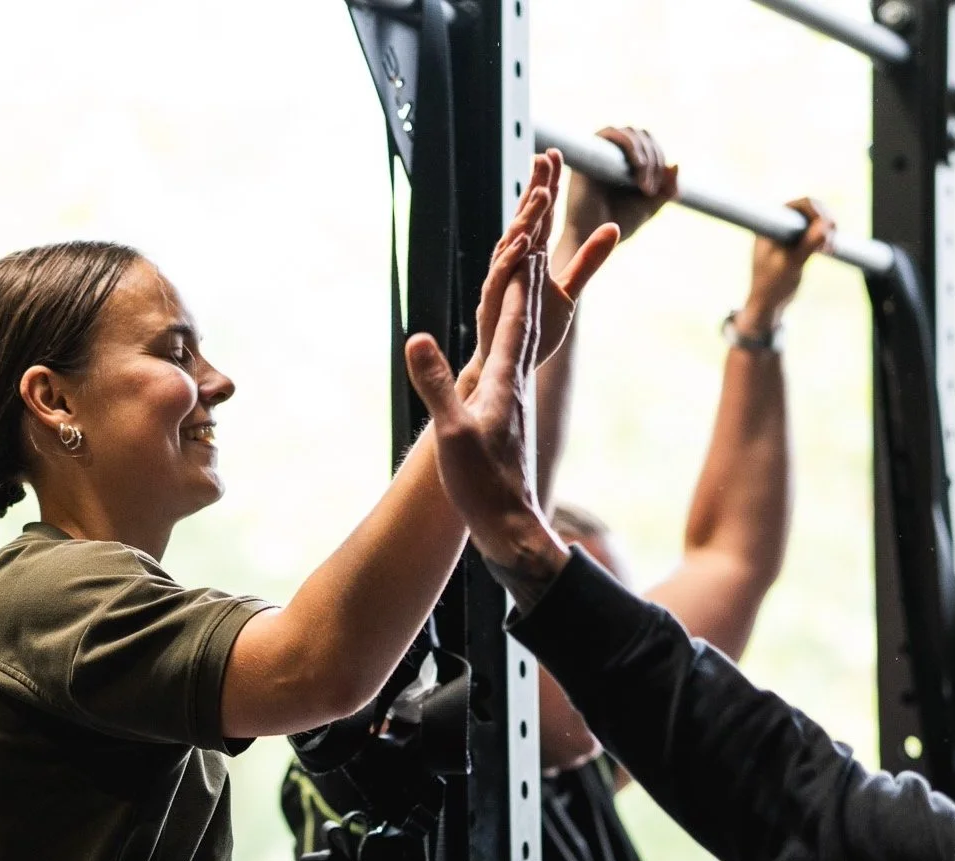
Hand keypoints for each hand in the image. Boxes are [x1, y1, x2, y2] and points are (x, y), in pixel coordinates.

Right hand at [408, 250, 569, 600]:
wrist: (511, 528)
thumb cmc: (484, 486)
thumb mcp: (453, 434)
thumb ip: (436, 385)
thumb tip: (418, 337)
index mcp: (505, 381)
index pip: (514, 318)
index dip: (518, 277)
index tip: (526, 237)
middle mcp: (516, 384)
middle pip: (525, 320)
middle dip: (528, 278)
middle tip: (536, 238)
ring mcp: (514, 401)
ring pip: (521, 342)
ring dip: (523, 305)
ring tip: (526, 279)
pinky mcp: (507, 419)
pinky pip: (511, 366)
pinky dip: (510, 341)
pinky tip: (506, 348)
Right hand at [464, 151, 616, 392]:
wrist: (509, 365)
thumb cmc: (531, 326)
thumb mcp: (569, 290)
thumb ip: (589, 259)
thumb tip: (614, 227)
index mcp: (531, 257)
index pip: (541, 214)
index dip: (547, 185)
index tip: (556, 154)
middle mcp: (514, 263)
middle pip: (526, 218)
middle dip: (535, 187)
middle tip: (546, 157)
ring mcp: (501, 281)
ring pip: (512, 242)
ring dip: (526, 218)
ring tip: (542, 193)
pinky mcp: (492, 302)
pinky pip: (502, 276)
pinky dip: (512, 258)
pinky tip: (525, 241)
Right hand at [560, 126, 677, 249]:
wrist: (592, 238)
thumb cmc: (618, 225)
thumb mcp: (651, 206)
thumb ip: (667, 188)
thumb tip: (676, 164)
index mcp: (627, 165)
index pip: (651, 145)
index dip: (662, 161)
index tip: (665, 191)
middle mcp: (613, 156)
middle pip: (643, 136)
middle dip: (655, 159)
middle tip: (650, 190)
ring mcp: (600, 154)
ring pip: (630, 133)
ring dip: (645, 155)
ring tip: (644, 185)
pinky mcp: (588, 155)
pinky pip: (610, 133)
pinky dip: (629, 144)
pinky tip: (638, 166)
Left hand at [739, 197, 835, 332]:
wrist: (768, 303)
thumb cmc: (772, 285)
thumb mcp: (791, 264)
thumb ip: (808, 245)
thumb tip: (827, 227)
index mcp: (771, 224)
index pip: (799, 204)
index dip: (818, 211)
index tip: (828, 227)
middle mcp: (780, 224)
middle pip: (812, 209)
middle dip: (825, 222)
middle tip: (831, 242)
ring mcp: (790, 233)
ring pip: (817, 220)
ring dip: (828, 231)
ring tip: (829, 249)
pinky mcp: (799, 243)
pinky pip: (818, 232)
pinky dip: (826, 239)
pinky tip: (830, 250)